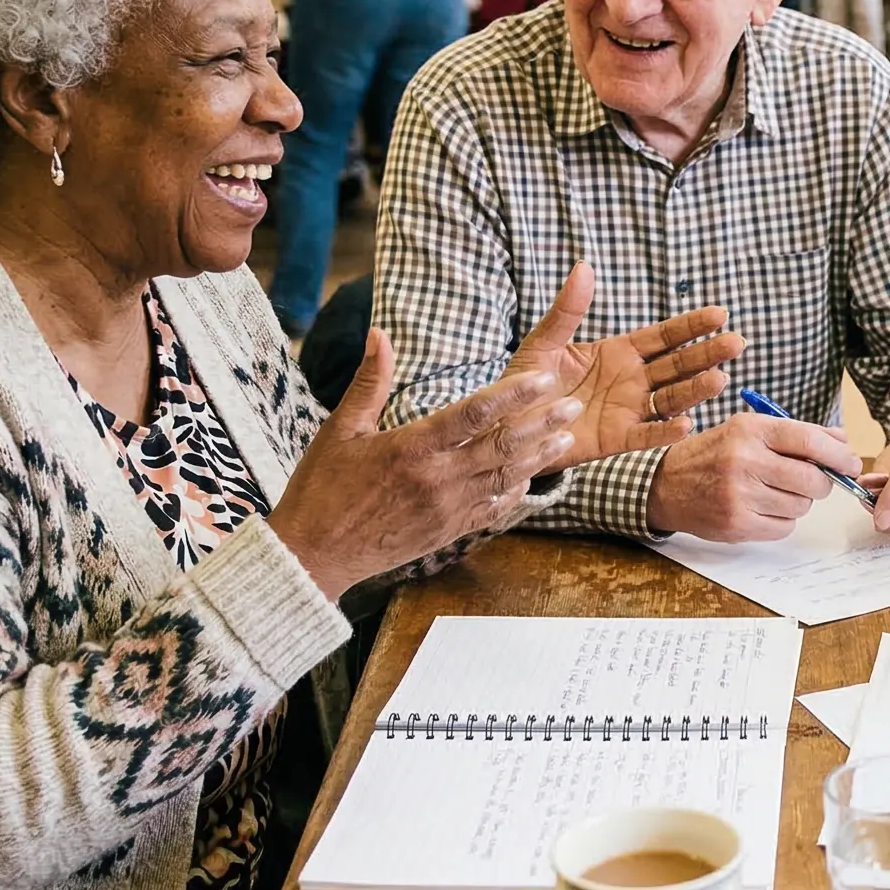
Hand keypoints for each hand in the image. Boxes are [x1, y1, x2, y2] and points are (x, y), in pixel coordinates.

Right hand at [273, 328, 579, 598]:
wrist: (314, 557)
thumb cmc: (321, 489)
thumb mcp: (340, 430)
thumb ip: (369, 381)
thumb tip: (379, 332)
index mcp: (411, 448)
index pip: (474, 415)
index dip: (513, 394)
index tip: (545, 378)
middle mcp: (436, 480)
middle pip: (502, 446)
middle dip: (543, 423)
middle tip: (575, 404)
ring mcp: (447, 509)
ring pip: (506, 478)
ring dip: (540, 456)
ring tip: (568, 437)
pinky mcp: (448, 532)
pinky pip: (492, 509)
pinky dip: (516, 492)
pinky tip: (533, 477)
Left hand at [508, 262, 742, 471]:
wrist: (508, 425)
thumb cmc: (525, 382)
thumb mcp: (544, 342)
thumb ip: (567, 310)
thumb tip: (583, 267)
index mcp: (619, 352)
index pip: (664, 336)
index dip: (692, 326)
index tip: (719, 314)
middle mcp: (632, 380)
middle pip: (678, 365)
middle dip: (707, 354)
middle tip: (736, 343)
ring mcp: (628, 410)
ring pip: (671, 398)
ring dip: (695, 390)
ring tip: (719, 379)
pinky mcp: (616, 439)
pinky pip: (646, 435)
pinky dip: (665, 431)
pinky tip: (685, 423)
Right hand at [643, 412, 860, 540]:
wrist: (666, 484)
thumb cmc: (715, 453)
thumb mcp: (748, 430)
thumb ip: (795, 434)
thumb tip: (842, 443)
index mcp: (750, 430)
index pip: (809, 440)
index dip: (838, 454)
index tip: (850, 463)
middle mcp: (744, 461)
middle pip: (812, 479)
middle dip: (821, 482)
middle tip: (812, 481)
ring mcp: (739, 495)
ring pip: (800, 506)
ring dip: (798, 501)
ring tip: (775, 491)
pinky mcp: (737, 524)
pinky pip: (784, 527)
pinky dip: (782, 520)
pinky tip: (763, 508)